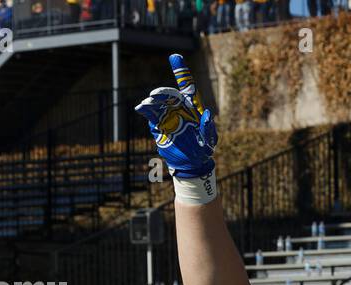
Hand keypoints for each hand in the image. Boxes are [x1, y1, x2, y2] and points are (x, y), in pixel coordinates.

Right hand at [135, 54, 216, 179]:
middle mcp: (179, 107)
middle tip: (155, 96)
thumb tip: (207, 114)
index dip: (181, 71)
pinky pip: (151, 116)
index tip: (175, 56)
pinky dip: (146, 111)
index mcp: (193, 106)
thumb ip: (208, 128)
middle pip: (170, 96)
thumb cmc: (204, 148)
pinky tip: (141, 108)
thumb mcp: (209, 140)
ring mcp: (168, 115)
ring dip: (152, 103)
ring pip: (158, 104)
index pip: (187, 85)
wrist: (191, 161)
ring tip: (146, 104)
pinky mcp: (160, 125)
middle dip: (163, 94)